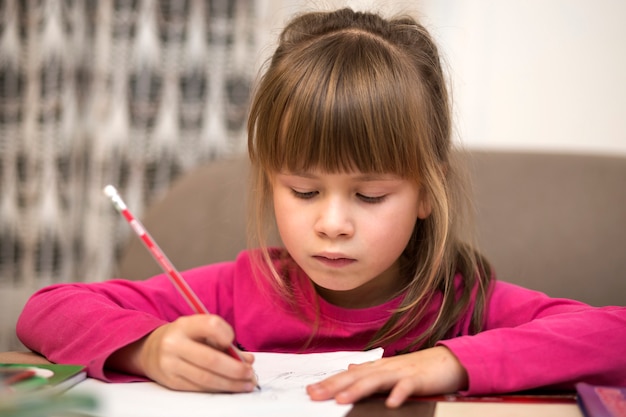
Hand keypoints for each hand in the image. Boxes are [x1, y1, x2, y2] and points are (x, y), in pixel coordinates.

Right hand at [108, 314, 256, 391]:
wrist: (150, 350)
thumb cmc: (183, 337)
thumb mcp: (199, 330)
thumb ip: (224, 340)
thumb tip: (249, 359)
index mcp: (184, 325)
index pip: (210, 325)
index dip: (227, 334)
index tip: (233, 342)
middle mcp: (174, 344)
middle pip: (211, 359)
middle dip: (235, 369)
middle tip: (250, 373)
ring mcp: (171, 365)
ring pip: (206, 378)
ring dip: (230, 384)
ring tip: (246, 384)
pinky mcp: (172, 382)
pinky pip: (199, 388)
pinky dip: (218, 389)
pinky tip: (230, 388)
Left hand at [306, 346, 467, 407]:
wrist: (448, 361)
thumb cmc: (418, 368)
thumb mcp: (390, 369)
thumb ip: (370, 370)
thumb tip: (351, 366)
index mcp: (377, 367)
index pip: (348, 374)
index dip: (329, 382)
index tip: (310, 390)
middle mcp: (385, 368)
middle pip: (356, 376)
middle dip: (334, 385)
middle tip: (314, 394)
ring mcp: (401, 372)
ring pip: (376, 380)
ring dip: (358, 389)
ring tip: (342, 400)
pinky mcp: (418, 379)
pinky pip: (407, 387)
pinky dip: (398, 394)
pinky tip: (390, 404)